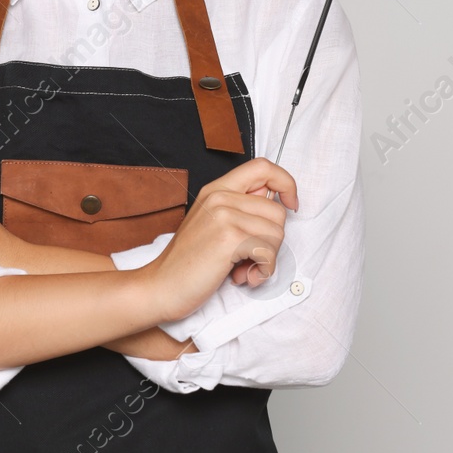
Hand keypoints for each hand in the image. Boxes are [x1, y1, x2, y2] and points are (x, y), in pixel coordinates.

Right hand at [146, 157, 297, 323]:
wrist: (161, 286)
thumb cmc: (189, 262)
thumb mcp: (212, 224)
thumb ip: (240, 208)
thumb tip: (274, 201)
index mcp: (216, 189)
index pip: (263, 167)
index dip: (286, 182)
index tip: (291, 203)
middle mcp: (219, 196)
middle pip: (277, 210)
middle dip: (272, 241)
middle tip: (249, 257)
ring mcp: (223, 215)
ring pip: (276, 233)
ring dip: (266, 260)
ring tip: (243, 269)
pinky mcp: (229, 238)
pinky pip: (268, 252)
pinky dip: (262, 271)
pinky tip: (243, 277)